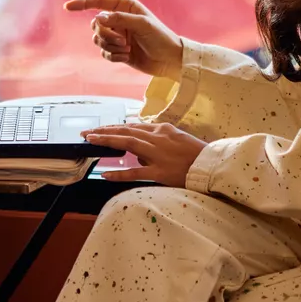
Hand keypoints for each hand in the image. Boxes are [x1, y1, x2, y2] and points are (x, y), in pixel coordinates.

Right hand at [66, 0, 184, 79]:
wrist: (169, 60)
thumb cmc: (160, 37)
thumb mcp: (142, 24)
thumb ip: (120, 19)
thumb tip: (98, 18)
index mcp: (125, 6)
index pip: (98, 1)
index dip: (82, 3)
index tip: (67, 7)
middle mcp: (118, 19)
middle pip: (95, 24)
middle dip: (105, 34)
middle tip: (122, 41)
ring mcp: (117, 35)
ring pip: (98, 39)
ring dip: (110, 46)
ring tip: (127, 49)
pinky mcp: (117, 51)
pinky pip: (104, 53)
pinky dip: (113, 56)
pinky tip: (127, 57)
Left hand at [83, 121, 206, 186]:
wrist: (213, 165)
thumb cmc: (197, 155)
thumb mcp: (177, 141)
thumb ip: (157, 143)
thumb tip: (138, 154)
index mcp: (163, 129)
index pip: (133, 127)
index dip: (115, 128)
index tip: (101, 130)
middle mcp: (159, 138)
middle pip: (126, 131)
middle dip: (104, 131)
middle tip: (87, 133)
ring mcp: (159, 154)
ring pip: (128, 144)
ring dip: (107, 141)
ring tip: (91, 141)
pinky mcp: (161, 172)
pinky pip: (136, 173)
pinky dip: (120, 174)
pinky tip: (106, 175)